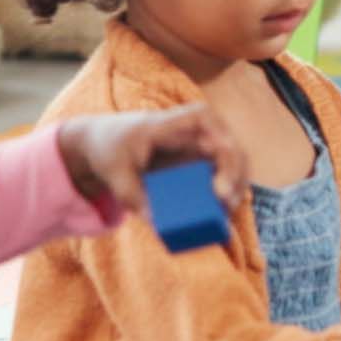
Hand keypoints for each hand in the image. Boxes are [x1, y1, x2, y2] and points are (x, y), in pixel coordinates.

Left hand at [58, 105, 247, 228]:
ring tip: (224, 215)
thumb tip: (156, 222)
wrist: (104, 145)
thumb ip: (133, 197)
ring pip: (234, 165)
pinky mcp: (200, 168)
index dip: (221, 136)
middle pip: (230, 146)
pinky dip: (226, 198)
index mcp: (171, 122)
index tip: (219, 160)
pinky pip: (223, 180)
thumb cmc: (110, 150)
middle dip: (235, 173)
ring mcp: (200, 150)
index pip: (205, 118)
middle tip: (225, 201)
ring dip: (236, 189)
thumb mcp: (115, 174)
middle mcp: (194, 133)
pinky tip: (220, 219)